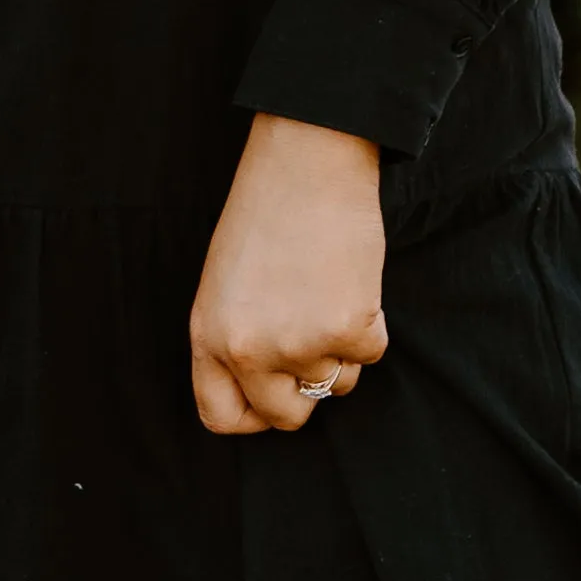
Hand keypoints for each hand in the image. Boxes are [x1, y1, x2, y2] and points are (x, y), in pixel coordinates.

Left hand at [189, 111, 386, 438]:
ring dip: (342, 350)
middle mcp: (248, 350)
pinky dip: (372, 325)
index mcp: (208, 336)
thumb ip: (237, 339)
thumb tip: (269, 387)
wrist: (308, 164)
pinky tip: (352, 281)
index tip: (276, 399)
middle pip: (287, 416)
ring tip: (329, 291)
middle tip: (317, 346)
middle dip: (308, 392)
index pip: (221, 416)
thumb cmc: (266, 213)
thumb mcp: (226, 284)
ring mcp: (298, 343)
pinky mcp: (348, 329)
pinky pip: (371, 355)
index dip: (255, 416)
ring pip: (337, 384)